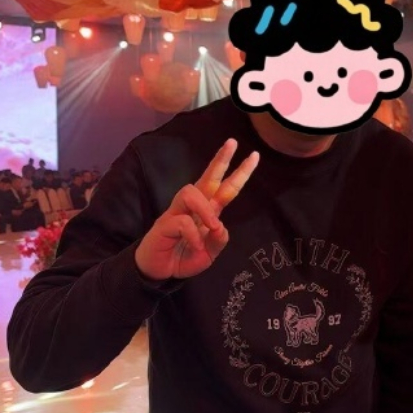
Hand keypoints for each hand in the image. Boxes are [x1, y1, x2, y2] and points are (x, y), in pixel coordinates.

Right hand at [134, 138, 257, 281]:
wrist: (157, 271)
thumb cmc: (183, 256)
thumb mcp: (209, 253)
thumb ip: (219, 240)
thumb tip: (220, 226)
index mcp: (207, 211)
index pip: (225, 188)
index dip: (240, 172)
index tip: (254, 155)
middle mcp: (192, 207)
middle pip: (207, 178)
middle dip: (221, 160)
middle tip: (233, 142)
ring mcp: (176, 213)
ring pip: (190, 192)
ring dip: (205, 209)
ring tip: (212, 226)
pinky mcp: (164, 224)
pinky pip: (182, 222)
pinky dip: (193, 235)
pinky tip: (196, 246)